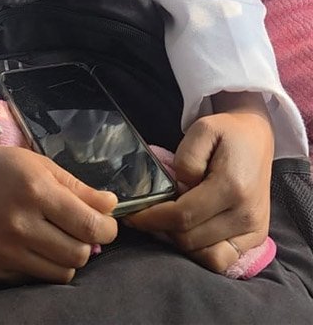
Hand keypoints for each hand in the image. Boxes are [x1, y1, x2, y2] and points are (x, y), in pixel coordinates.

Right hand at [0, 130, 117, 282]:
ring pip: (59, 273)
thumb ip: (79, 188)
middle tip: (81, 231)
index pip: (87, 226)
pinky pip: (34, 278)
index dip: (107, 229)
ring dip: (67, 258)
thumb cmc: (4, 167)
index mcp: (35, 191)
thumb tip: (111, 206)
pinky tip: (33, 245)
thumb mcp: (43, 167)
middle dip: (88, 244)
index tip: (107, 225)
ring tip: (58, 239)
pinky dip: (41, 265)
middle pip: (78, 254)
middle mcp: (19, 223)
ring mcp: (3, 250)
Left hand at [124, 92, 273, 272]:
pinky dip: (200, 252)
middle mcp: (246, 214)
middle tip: (149, 213)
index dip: (152, 218)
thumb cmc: (228, 133)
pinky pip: (221, 260)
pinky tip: (190, 231)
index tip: (131, 215)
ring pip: (204, 256)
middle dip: (162, 229)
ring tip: (169, 220)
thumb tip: (179, 189)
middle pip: (190, 239)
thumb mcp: (202, 129)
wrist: (257, 140)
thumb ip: (186, 159)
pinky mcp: (256, 238)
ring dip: (180, 242)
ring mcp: (254, 230)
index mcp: (232, 186)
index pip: (183, 216)